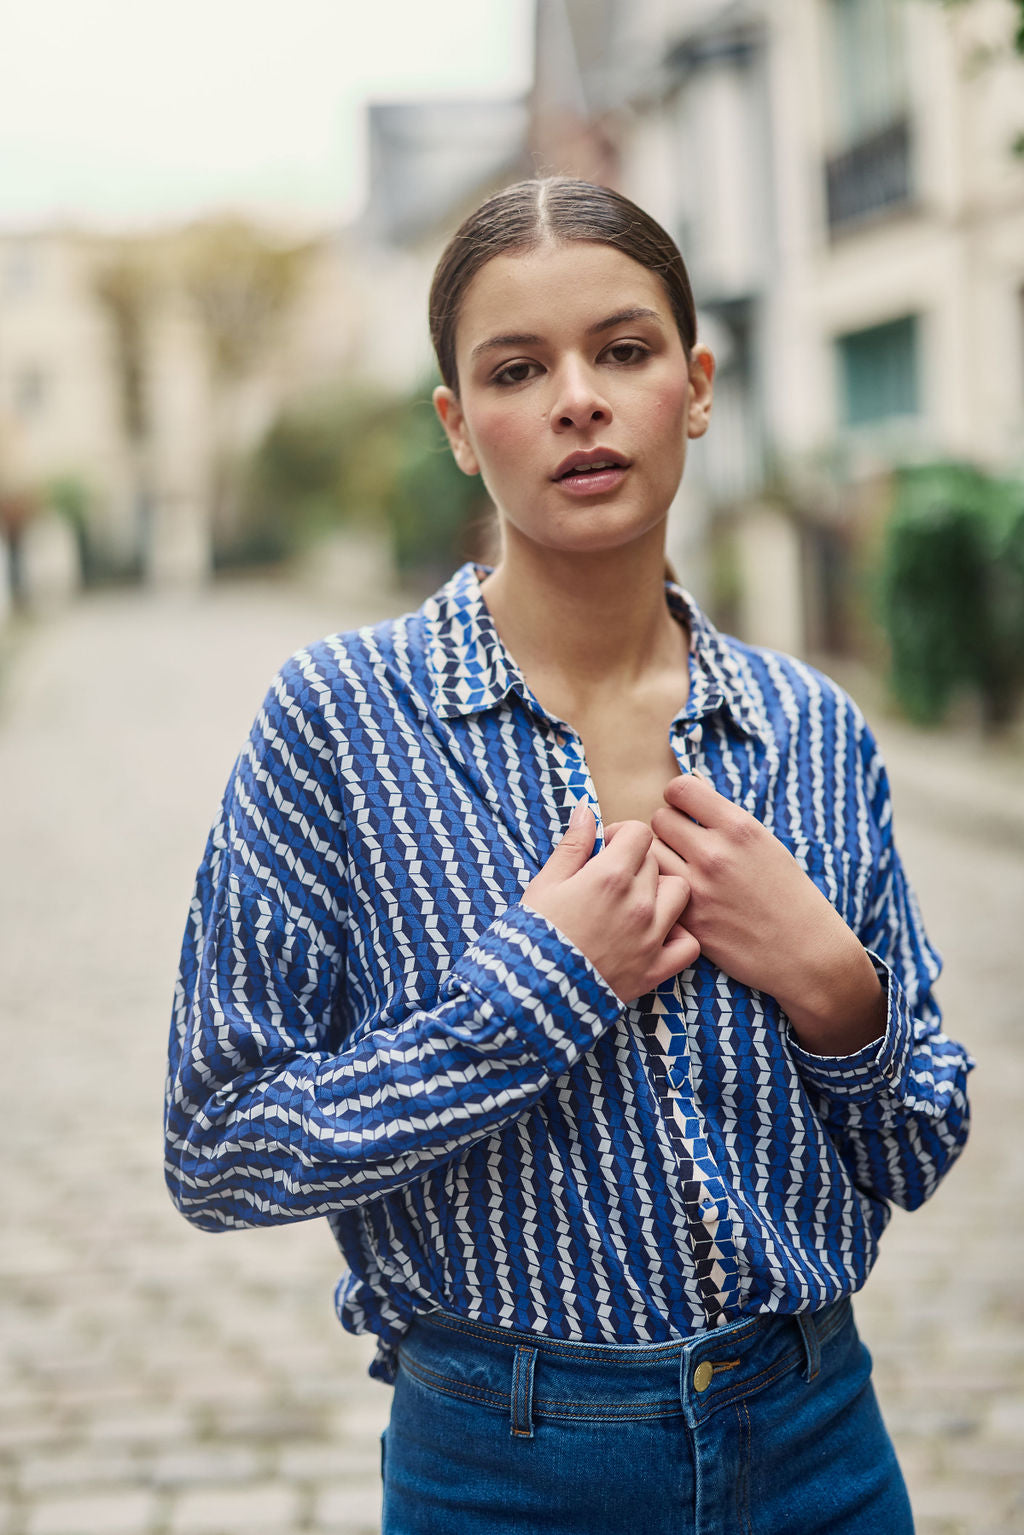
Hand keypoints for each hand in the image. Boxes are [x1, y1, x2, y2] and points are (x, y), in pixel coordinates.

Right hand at [522, 804, 698, 1003]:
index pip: (640, 833)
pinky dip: (678, 936)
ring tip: (636, 902)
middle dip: (635, 862)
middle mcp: (638, 904)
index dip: (622, 834)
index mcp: (610, 876)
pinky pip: (689, 944)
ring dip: (662, 891)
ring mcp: (651, 938)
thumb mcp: (545, 884)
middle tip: (610, 878)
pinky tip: (656, 934)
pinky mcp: (655, 970)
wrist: (530, 995)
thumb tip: (586, 809)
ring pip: (680, 893)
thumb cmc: (532, 935)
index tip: (606, 847)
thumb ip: (573, 844)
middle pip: (656, 861)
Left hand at [650, 775, 884, 1054]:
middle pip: (659, 819)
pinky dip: (661, 889)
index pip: (680, 789)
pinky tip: (677, 895)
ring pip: (649, 854)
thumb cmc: (789, 895)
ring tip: (677, 868)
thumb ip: (727, 820)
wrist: (805, 952)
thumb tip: (694, 788)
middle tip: (681, 843)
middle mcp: (715, 854)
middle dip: (667, 829)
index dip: (678, 797)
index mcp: (739, 828)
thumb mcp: (767, 844)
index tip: (684, 810)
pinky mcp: (689, 920)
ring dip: (659, 858)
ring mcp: (698, 888)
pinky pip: (656, 889)